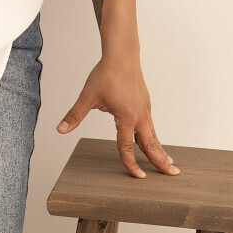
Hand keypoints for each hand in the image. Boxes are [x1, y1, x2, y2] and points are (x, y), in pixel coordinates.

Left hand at [56, 51, 178, 178]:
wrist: (122, 55)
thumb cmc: (106, 74)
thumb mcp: (88, 96)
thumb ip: (75, 115)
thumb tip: (60, 129)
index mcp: (126, 117)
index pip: (127, 147)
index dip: (131, 164)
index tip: (138, 177)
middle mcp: (139, 115)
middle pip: (151, 144)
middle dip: (160, 161)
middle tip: (172, 174)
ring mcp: (145, 109)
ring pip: (154, 134)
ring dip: (161, 149)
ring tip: (169, 162)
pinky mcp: (145, 103)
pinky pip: (151, 124)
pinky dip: (155, 136)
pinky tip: (154, 139)